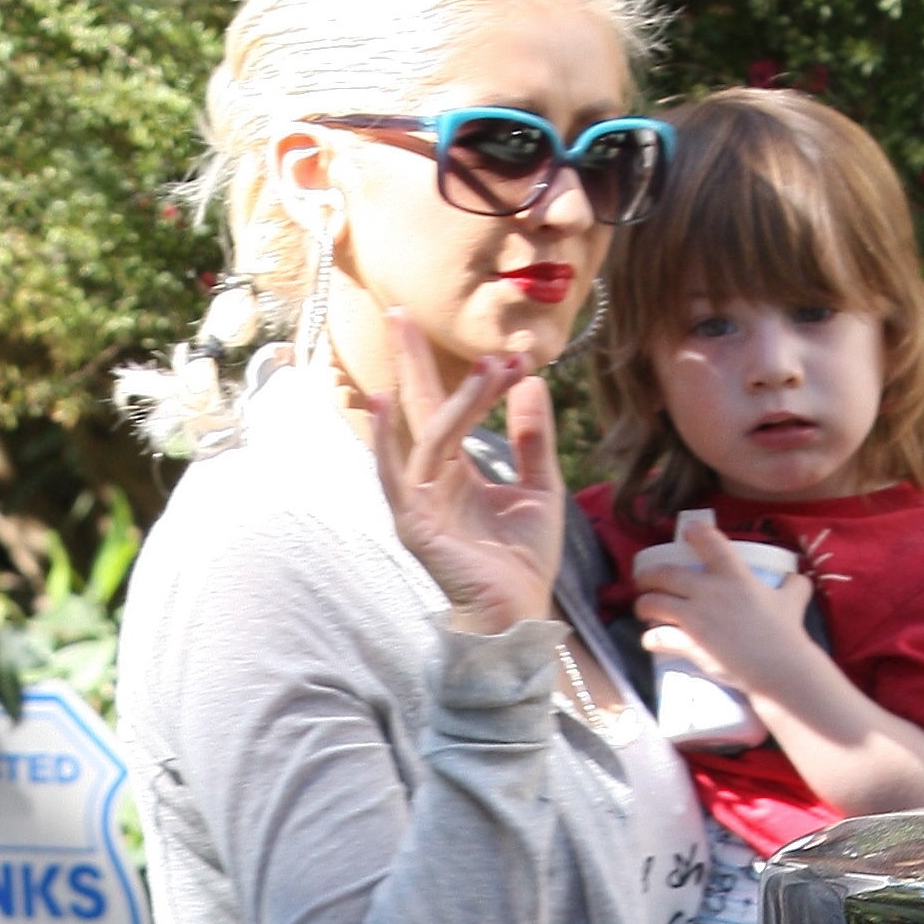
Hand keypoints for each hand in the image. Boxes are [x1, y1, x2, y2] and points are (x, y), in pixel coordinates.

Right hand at [371, 310, 564, 634]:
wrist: (519, 613)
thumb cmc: (522, 560)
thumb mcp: (540, 488)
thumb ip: (533, 438)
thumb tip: (531, 382)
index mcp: (454, 472)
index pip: (447, 410)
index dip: (472, 378)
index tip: (511, 351)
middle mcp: (429, 480)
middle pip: (417, 409)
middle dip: (409, 360)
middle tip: (401, 309)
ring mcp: (417, 501)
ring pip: (428, 436)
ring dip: (453, 399)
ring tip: (486, 367)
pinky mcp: (414, 523)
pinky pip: (399, 473)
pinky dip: (388, 439)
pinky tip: (384, 402)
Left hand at [635, 520, 816, 698]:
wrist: (779, 668)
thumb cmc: (786, 632)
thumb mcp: (793, 601)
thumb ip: (793, 586)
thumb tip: (798, 579)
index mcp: (734, 575)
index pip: (709, 542)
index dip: (694, 532)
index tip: (687, 531)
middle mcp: (709, 591)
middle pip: (666, 574)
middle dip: (648, 575)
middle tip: (644, 579)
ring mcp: (696, 617)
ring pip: (654, 603)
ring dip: (643, 604)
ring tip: (643, 608)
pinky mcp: (689, 643)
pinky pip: (658, 637)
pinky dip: (651, 638)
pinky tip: (650, 639)